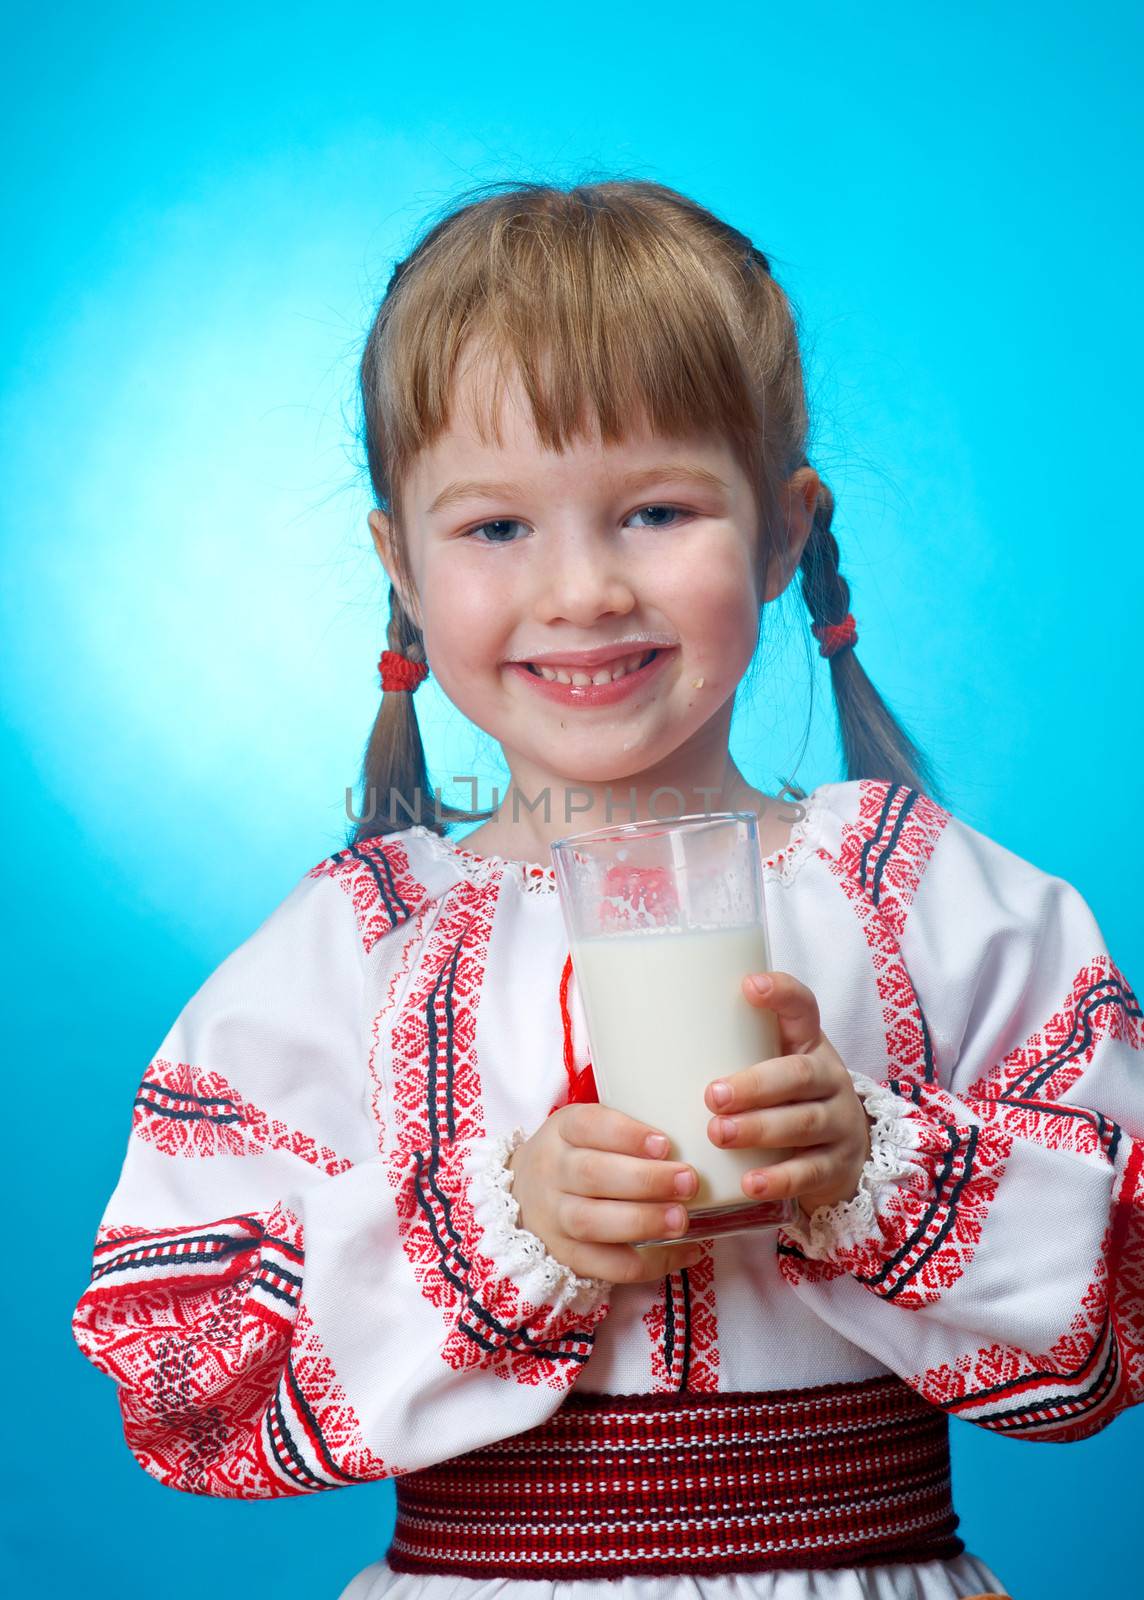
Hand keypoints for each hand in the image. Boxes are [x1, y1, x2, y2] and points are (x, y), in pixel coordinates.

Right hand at [506, 1103, 705, 1284]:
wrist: (526, 1194)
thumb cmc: (578, 1153)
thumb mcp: (589, 1128)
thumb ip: (629, 1131)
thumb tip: (695, 1141)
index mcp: (561, 1131)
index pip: (587, 1125)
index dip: (627, 1135)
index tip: (665, 1144)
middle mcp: (551, 1172)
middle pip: (592, 1175)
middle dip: (645, 1180)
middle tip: (688, 1181)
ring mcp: (555, 1217)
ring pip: (592, 1222)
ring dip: (643, 1222)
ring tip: (682, 1220)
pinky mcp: (568, 1255)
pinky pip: (607, 1266)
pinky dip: (649, 1263)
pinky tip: (683, 1251)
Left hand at [705, 971, 872, 1215]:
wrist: (838, 1155)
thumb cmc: (782, 1101)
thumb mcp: (765, 1067)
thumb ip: (722, 1052)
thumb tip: (634, 1038)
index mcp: (807, 1044)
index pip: (803, 1007)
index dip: (782, 993)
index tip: (748, 985)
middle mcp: (829, 1078)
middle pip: (800, 1074)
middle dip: (755, 1084)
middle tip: (712, 1095)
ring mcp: (838, 1123)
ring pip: (804, 1122)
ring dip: (759, 1128)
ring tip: (718, 1134)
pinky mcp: (837, 1166)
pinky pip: (811, 1172)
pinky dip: (779, 1177)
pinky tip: (750, 1182)